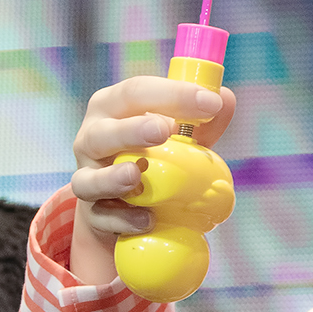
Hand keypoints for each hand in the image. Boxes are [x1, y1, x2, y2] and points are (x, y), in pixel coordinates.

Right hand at [67, 77, 236, 283]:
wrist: (122, 200)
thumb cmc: (152, 153)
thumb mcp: (177, 135)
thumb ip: (200, 121)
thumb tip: (226, 99)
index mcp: (112, 107)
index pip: (136, 92)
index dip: (172, 94)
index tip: (210, 103)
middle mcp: (92, 139)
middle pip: (103, 132)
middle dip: (133, 130)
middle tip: (163, 130)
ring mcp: (87, 177)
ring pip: (88, 179)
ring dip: (113, 178)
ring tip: (136, 175)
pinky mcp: (91, 213)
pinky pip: (102, 217)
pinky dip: (123, 219)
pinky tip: (147, 219)